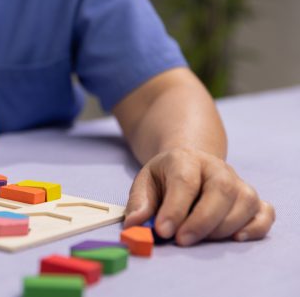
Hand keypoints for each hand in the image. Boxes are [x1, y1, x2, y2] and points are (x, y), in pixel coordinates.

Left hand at [123, 147, 274, 245]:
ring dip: (223, 227)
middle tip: (181, 241)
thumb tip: (134, 224)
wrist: (190, 163)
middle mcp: (216, 168)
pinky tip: (236, 238)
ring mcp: (238, 182)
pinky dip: (256, 227)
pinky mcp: (252, 199)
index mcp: (185, 158)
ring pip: (244, 202)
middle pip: (221, 190)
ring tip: (198, 238)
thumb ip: (139, 202)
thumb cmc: (165, 177)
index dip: (175, 208)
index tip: (163, 231)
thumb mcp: (145, 182)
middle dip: (202, 221)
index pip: (184, 181)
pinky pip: (265, 212)